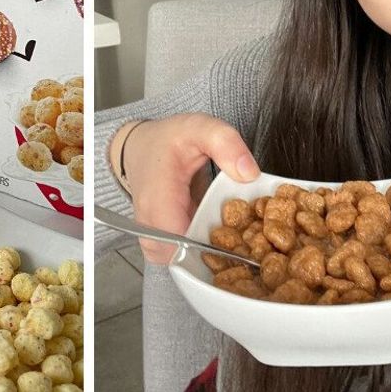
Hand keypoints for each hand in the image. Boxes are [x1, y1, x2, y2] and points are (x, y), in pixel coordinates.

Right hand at [112, 114, 259, 262]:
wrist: (140, 147)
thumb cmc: (169, 140)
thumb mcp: (200, 127)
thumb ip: (225, 143)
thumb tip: (250, 174)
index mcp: (157, 196)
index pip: (180, 240)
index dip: (214, 248)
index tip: (244, 244)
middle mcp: (148, 222)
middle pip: (182, 259)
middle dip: (217, 257)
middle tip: (248, 246)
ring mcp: (149, 236)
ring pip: (180, 264)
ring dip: (209, 258)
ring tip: (236, 243)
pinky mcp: (155, 243)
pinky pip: (178, 260)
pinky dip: (200, 256)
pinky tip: (220, 241)